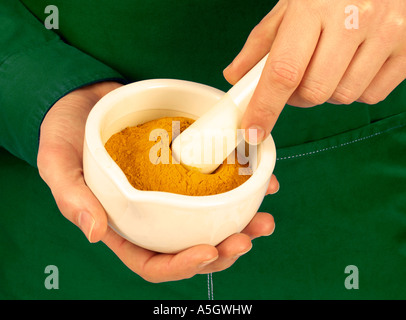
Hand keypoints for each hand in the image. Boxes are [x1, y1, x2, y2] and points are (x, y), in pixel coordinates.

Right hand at [37, 81, 277, 282]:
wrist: (86, 99)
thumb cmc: (65, 132)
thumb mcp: (58, 162)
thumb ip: (72, 197)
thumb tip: (94, 232)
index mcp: (123, 226)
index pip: (153, 262)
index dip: (182, 266)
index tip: (208, 250)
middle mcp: (152, 216)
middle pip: (190, 249)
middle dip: (222, 251)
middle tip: (248, 237)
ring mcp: (172, 194)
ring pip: (210, 222)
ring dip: (241, 225)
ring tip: (264, 219)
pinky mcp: (187, 168)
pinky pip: (218, 186)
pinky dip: (243, 189)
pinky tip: (262, 183)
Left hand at [224, 0, 405, 141]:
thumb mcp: (293, 5)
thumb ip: (262, 42)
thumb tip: (235, 76)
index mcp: (314, 8)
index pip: (284, 71)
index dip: (265, 108)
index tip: (253, 130)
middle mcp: (354, 21)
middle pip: (314, 93)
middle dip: (297, 96)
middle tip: (298, 77)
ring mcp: (387, 35)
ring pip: (343, 97)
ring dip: (328, 91)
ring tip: (330, 63)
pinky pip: (372, 96)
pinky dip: (356, 90)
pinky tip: (354, 64)